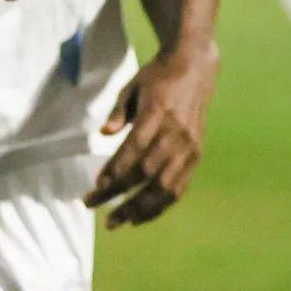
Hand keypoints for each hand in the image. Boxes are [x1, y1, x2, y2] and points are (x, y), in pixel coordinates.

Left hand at [87, 40, 218, 227]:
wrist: (195, 68)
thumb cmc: (157, 78)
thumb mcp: (132, 86)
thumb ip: (118, 112)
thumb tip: (103, 133)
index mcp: (158, 111)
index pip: (135, 147)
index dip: (116, 169)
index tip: (96, 185)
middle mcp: (176, 131)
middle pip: (147, 171)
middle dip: (119, 193)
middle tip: (93, 206)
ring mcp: (189, 145)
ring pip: (165, 185)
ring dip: (140, 207)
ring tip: (117, 221)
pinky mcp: (197, 154)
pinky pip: (180, 187)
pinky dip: (161, 206)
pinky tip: (141, 217)